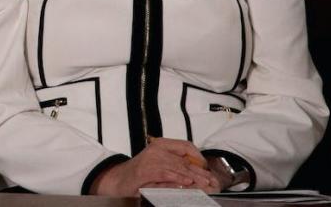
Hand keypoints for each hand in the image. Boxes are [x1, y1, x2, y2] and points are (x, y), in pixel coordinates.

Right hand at [91, 138, 218, 195]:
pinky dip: (178, 178)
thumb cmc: (140, 174)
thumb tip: (198, 174)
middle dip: (200, 172)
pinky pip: (167, 174)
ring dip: (193, 178)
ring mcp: (151, 159)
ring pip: (178, 167)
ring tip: (205, 185)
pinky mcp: (146, 171)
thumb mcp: (159, 165)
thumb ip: (175, 166)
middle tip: (212, 182)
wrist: (117, 179)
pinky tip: (187, 183)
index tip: (207, 168)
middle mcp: (156, 149)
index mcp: (161, 144)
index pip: (186, 146)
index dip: (199, 157)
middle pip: (185, 159)